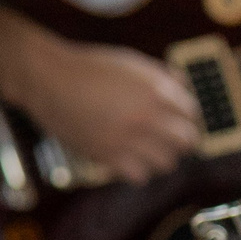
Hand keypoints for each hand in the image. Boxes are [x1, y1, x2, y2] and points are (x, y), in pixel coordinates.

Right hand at [19, 37, 202, 183]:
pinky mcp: (107, 155)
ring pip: (166, 163)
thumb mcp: (132, 63)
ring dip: (159, 157)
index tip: (174, 121)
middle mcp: (147, 116)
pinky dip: (136, 170)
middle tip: (165, 138)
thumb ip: (162, 77)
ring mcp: (128, 138)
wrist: (48, 79)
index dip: (184, 117)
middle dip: (179, 140)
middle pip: (187, 142)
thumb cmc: (89, 68)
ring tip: (145, 150)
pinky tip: (125, 159)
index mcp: (157, 91)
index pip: (192, 114)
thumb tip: (184, 89)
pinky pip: (139, 176)